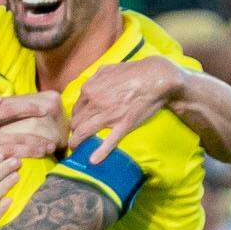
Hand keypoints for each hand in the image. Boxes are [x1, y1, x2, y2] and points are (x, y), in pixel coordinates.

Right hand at [0, 94, 62, 173]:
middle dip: (36, 140)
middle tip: (50, 141)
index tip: (42, 110)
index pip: (9, 111)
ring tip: (44, 152)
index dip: (28, 109)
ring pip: (11, 155)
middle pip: (16, 137)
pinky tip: (22, 168)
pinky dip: (10, 169)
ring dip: (30, 154)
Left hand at [68, 56, 182, 158]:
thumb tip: (89, 84)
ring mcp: (108, 115)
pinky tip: (93, 160)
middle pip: (76, 122)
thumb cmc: (134, 72)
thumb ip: (95, 78)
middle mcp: (95, 103)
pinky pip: (108, 142)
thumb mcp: (109, 69)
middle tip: (76, 136)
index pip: (76, 109)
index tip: (78, 123)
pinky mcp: (123, 125)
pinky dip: (99, 153)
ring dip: (77, 142)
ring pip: (84, 132)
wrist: (156, 77)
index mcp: (90, 90)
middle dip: (74, 130)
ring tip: (76, 148)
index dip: (76, 117)